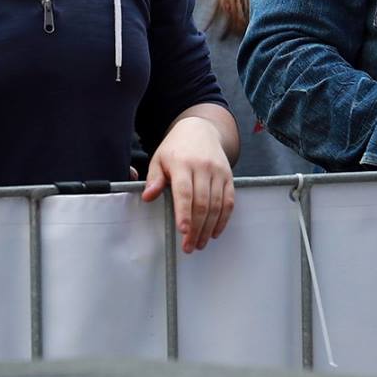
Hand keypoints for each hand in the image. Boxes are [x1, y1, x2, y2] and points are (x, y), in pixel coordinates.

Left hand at [140, 116, 234, 253]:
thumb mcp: (159, 159)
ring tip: (200, 243)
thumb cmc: (176, 148)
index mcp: (182, 163)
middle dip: (196, 228)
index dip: (184, 213)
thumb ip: (154, 179)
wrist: (201, 130)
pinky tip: (215, 231)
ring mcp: (218, 172)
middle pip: (202, 203)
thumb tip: (148, 197)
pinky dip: (223, 219)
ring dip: (209, 228)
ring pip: (217, 205)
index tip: (183, 231)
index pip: (184, 192)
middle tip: (189, 246)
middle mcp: (203, 168)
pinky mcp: (228, 177)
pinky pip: (229, 201)